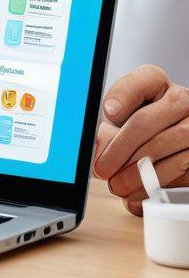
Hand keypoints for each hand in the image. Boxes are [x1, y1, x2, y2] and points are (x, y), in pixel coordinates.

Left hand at [94, 64, 188, 214]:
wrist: (176, 131)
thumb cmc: (147, 122)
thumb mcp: (129, 113)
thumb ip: (115, 122)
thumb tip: (97, 144)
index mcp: (158, 83)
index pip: (140, 81)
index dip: (122, 96)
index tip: (109, 112)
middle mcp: (181, 101)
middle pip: (145, 123)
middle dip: (119, 150)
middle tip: (103, 168)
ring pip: (163, 151)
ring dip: (135, 174)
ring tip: (117, 185)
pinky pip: (179, 175)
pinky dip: (153, 189)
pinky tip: (136, 195)